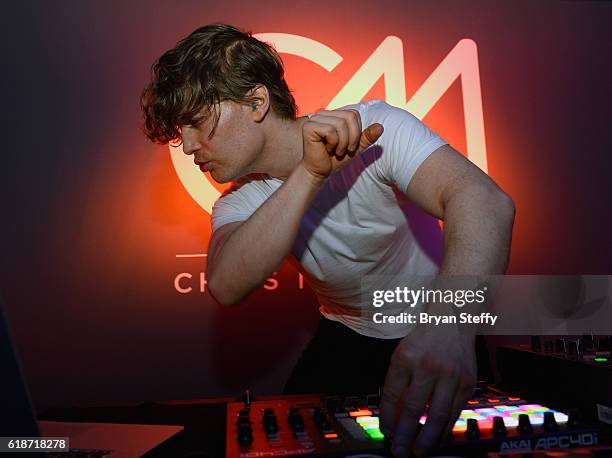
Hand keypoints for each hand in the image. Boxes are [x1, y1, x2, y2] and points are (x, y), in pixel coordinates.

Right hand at [301, 109, 383, 179]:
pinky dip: (333, 143)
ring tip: (336, 151)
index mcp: (333, 115)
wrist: (319, 172)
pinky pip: (330, 131)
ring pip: (340, 124)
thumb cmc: (335, 159)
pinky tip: (327, 149)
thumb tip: (381, 126)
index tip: (351, 146)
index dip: (357, 131)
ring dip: (342, 143)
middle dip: (352, 137)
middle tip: (345, 150)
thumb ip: (366, 137)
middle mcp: (322, 114)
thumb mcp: (355, 147)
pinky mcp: (308, 127)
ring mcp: (314, 119)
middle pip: (349, 117)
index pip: (353, 114)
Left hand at [380, 333, 476, 456]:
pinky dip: (445, 429)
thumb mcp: (402, 355)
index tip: (387, 432)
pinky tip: (437, 438)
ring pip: (438, 416)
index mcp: (406, 358)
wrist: (452, 323)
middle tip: (400, 451)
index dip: (388, 418)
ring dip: (428, 439)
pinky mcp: (467, 383)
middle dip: (405, 435)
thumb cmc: (423, 341)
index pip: (392, 395)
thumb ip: (397, 384)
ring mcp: (450, 375)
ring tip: (419, 451)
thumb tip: (392, 416)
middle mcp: (428, 367)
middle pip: (413, 409)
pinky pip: (455, 412)